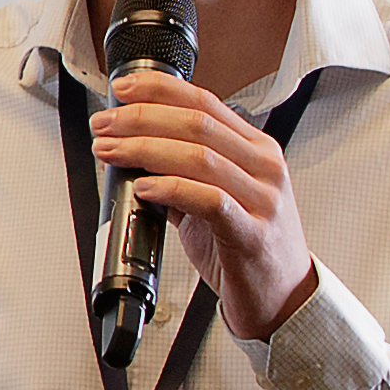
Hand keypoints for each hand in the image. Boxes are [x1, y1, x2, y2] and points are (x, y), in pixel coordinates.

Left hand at [91, 77, 318, 343]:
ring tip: (111, 151)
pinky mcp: (252, 233)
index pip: (205, 102)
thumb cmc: (251, 248)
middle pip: (197, 123)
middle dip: (142, 118)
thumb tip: (134, 154)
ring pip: (200, 156)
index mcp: (256, 149)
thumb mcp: (219, 201)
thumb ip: (184, 175)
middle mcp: (264, 167)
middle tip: (104, 125)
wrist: (285, 299)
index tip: (122, 90)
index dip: (159, 90)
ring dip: (146, 149)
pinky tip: (144, 187)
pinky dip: (171, 188)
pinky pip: (209, 200)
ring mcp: (262, 199)